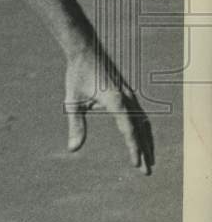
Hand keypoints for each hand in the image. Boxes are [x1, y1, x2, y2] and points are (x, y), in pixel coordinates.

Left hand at [64, 47, 153, 173]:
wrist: (85, 49)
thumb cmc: (77, 75)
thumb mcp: (72, 101)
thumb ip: (76, 125)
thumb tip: (73, 149)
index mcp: (116, 100)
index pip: (129, 130)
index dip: (134, 149)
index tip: (136, 164)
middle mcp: (128, 98)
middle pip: (141, 130)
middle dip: (145, 151)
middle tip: (147, 172)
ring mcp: (130, 95)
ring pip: (143, 123)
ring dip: (146, 141)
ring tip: (148, 159)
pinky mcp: (128, 92)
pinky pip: (140, 114)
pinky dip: (143, 129)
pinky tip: (140, 137)